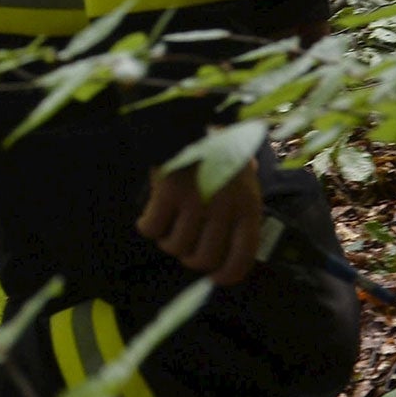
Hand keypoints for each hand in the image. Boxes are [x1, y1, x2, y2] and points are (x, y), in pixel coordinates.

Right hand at [137, 159, 262, 286]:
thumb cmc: (217, 147)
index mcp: (248, 207)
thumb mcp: (243, 175)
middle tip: (183, 245)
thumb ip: (243, 202)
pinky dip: (147, 226)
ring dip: (167, 241)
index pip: (241, 258)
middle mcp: (224, 210)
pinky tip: (148, 217)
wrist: (187, 119)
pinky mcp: (167, 194)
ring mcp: (195, 202)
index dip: (226, 275)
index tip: (213, 277)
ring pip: (176, 246)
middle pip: (203, 258)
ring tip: (167, 225)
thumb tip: (241, 232)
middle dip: (189, 257)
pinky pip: (152, 227)